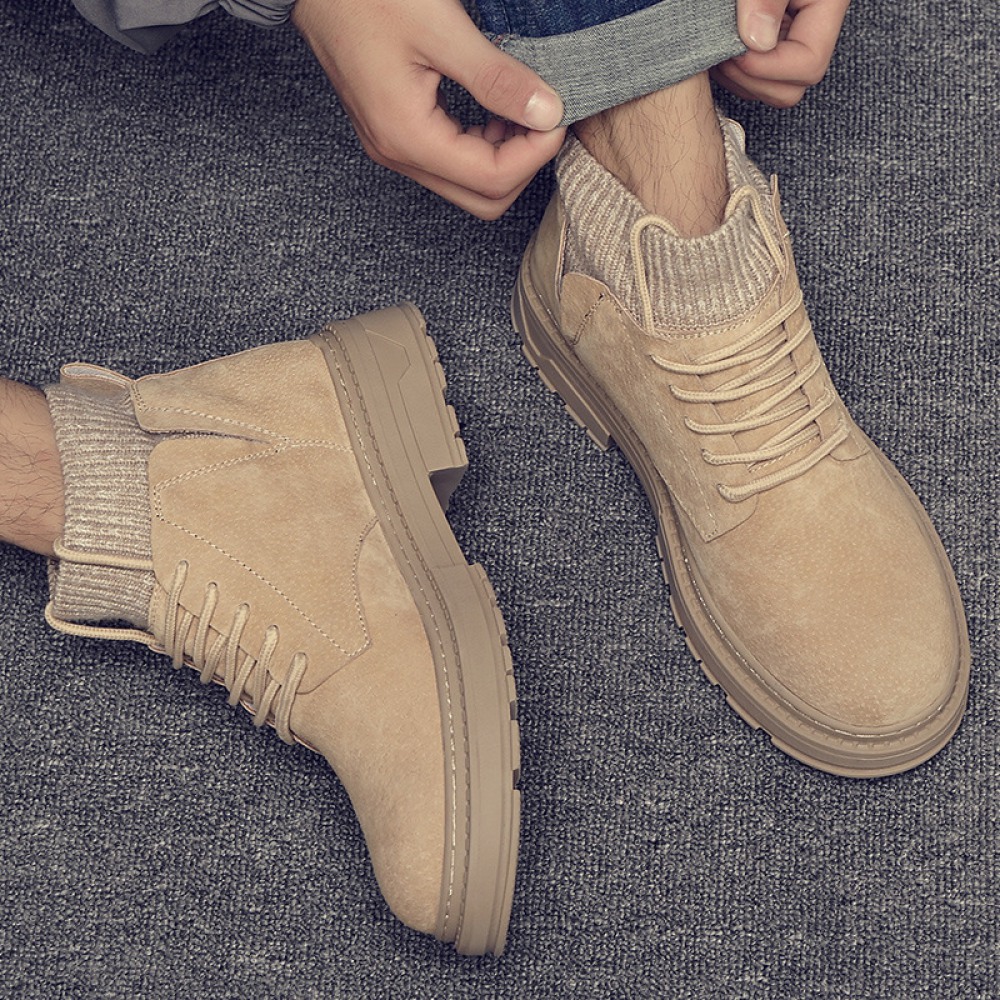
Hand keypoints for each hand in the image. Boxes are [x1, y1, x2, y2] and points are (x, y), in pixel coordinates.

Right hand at [292, 0, 565, 218]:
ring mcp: (394, 149)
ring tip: (522, 110)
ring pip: (469, 188)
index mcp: (407, 137)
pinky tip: (495, 112)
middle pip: (483, 200)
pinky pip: (450, 165)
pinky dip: (482, 147)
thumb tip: (548, 112)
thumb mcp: (439, 28)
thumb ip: (496, 77)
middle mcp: (398, 155)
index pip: (492, 178)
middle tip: (543, 116)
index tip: (557, 111)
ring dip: (504, 157)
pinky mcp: (395, 135)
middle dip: (523, 165)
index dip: (535, 152)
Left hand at [712, 0, 849, 107]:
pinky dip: (732, 72)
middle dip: (751, 79)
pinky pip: (754, 79)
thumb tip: (757, 42)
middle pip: (790, 89)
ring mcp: (791, 42)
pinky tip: (718, 50)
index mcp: (825, 8)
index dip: (768, 68)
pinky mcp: (770, 45)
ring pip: (770, 91)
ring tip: (717, 47)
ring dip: (738, 78)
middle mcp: (812, 32)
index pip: (809, 65)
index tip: (737, 52)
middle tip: (722, 52)